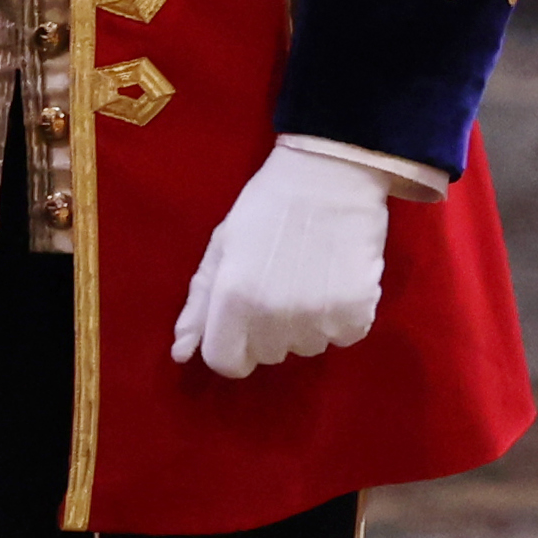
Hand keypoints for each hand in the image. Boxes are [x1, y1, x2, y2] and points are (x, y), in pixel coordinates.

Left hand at [169, 142, 398, 379]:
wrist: (330, 175)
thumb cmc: (267, 206)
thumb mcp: (221, 247)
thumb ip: (199, 305)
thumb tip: (180, 355)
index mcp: (233, 299)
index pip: (225, 363)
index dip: (232, 347)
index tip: (244, 325)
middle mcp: (272, 316)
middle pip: (268, 355)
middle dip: (269, 329)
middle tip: (280, 284)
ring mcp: (317, 318)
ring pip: (307, 347)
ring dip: (307, 323)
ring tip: (311, 277)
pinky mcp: (356, 313)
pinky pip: (344, 337)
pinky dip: (343, 316)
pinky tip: (338, 280)